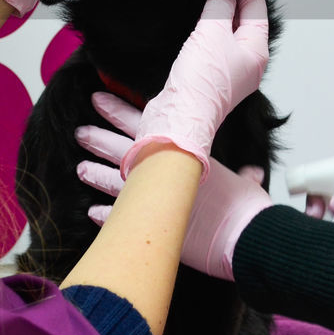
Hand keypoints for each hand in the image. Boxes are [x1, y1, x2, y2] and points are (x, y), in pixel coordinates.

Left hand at [75, 94, 272, 280]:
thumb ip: (245, 176)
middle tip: (80, 131)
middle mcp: (164, 172)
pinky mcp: (151, 226)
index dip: (118, 111)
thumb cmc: (245, 207)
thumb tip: (253, 173)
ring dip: (96, 174)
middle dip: (99, 139)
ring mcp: (154, 199)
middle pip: (122, 150)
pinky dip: (106, 216)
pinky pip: (120, 219)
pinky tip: (92, 212)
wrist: (243, 235)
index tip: (99, 99)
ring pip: (115, 181)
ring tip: (80, 168)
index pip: (143, 124)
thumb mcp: (245, 184)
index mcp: (184, 154)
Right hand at [122, 0, 268, 179]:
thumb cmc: (202, 81)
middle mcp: (248, 63)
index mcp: (257, 51)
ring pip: (229, 36)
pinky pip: (215, 49)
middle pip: (246, 23)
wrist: (180, 115)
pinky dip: (209, 33)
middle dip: (237, 1)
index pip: (258, 10)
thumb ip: (220, 6)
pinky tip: (198, 25)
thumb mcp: (213, 31)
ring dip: (221, 17)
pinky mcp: (210, 79)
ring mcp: (230, 73)